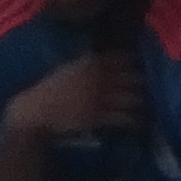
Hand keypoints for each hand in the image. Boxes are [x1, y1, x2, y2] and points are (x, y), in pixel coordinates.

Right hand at [9, 50, 143, 138]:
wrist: (33, 113)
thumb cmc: (47, 90)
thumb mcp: (66, 69)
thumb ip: (86, 63)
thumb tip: (103, 60)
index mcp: (90, 64)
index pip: (121, 58)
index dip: (133, 61)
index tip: (139, 64)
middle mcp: (99, 79)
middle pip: (131, 77)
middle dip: (142, 81)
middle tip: (147, 85)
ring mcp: (99, 98)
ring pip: (131, 97)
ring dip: (141, 100)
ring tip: (147, 103)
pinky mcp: (97, 117)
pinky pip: (122, 118)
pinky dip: (133, 120)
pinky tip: (139, 122)